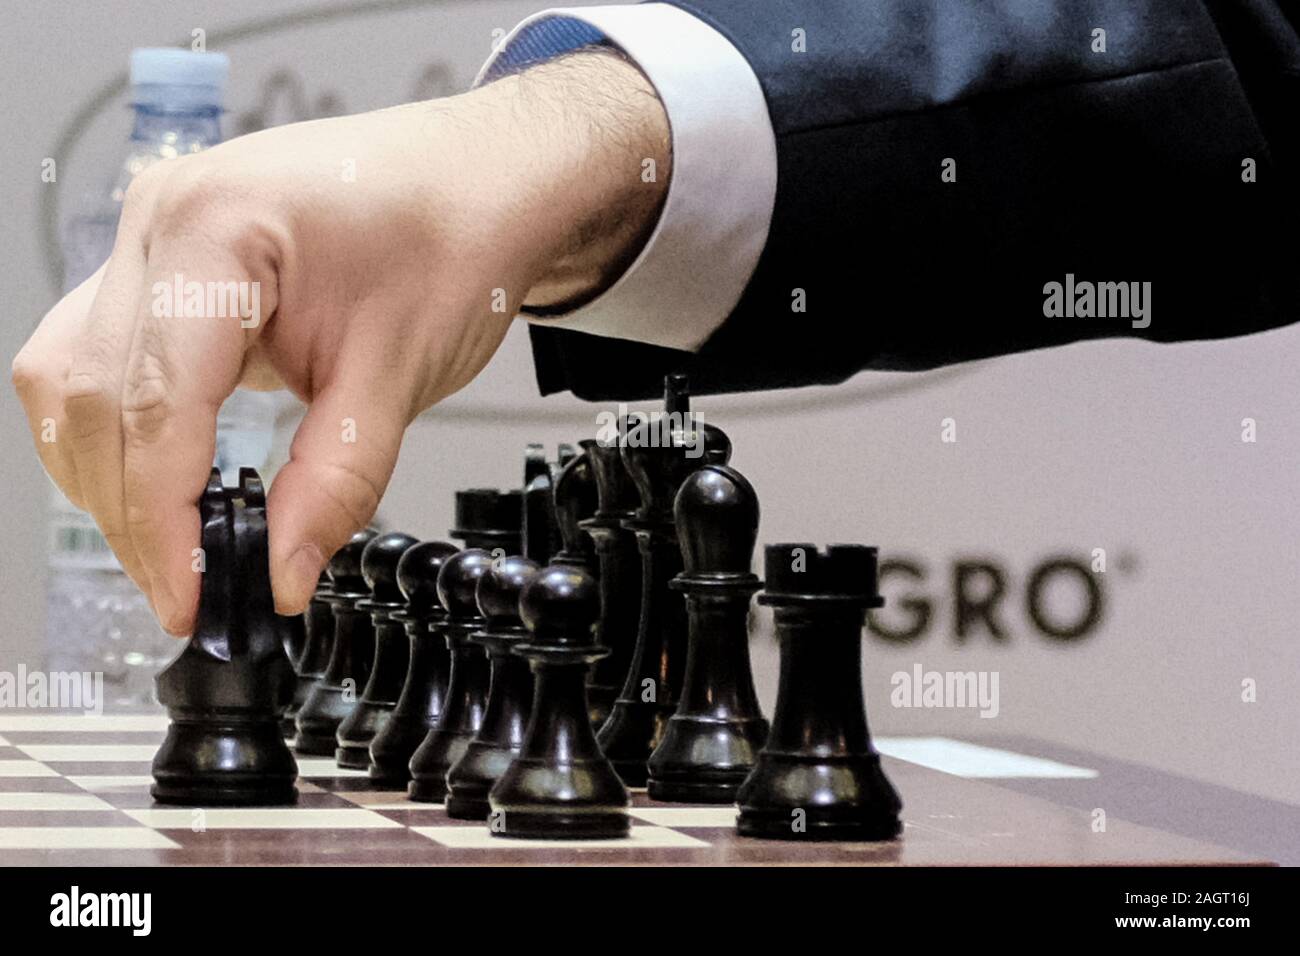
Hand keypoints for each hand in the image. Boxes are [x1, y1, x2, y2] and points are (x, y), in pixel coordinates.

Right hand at [13, 51, 669, 633]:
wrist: (479, 178)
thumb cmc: (454, 238)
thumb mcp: (400, 371)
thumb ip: (336, 482)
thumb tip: (281, 575)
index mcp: (215, 231)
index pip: (154, 404)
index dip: (162, 519)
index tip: (191, 597)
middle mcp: (158, 221)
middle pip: (91, 398)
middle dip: (131, 512)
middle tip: (187, 593)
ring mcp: (150, 237)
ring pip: (70, 381)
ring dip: (110, 477)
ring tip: (176, 551)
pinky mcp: (164, 264)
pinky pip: (98, 357)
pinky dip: (122, 432)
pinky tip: (164, 482)